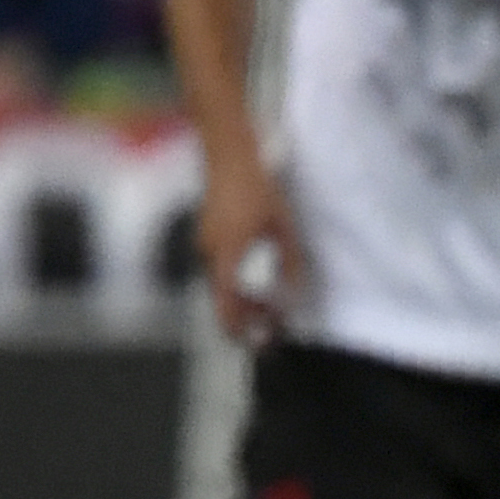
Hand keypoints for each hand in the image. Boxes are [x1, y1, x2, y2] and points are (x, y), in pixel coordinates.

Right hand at [196, 154, 300, 344]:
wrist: (229, 156)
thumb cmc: (258, 189)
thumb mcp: (283, 227)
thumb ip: (289, 261)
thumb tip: (293, 292)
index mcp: (227, 254)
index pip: (226, 303)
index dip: (238, 327)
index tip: (256, 342)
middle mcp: (210, 253)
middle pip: (223, 297)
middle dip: (246, 315)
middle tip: (273, 326)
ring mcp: (206, 242)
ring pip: (222, 282)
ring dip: (243, 297)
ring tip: (270, 305)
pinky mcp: (208, 234)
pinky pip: (221, 266)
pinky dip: (237, 279)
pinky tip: (257, 278)